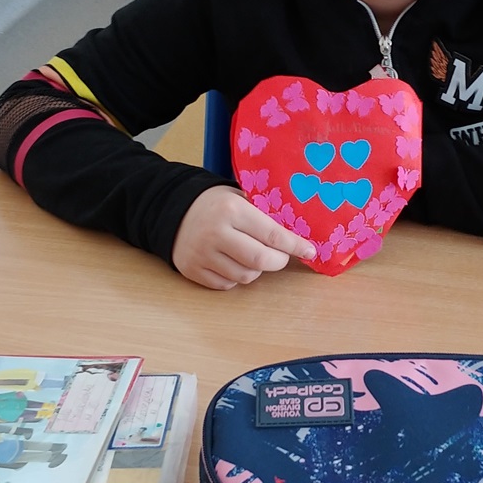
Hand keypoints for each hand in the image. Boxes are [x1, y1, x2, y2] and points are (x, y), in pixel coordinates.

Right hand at [173, 187, 316, 290]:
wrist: (171, 210)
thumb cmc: (215, 204)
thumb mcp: (238, 198)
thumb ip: (262, 215)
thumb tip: (297, 235)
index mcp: (232, 211)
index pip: (273, 235)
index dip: (296, 246)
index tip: (311, 252)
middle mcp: (217, 234)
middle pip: (261, 261)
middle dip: (278, 261)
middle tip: (281, 256)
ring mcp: (203, 255)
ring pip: (246, 276)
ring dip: (256, 270)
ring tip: (252, 255)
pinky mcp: (193, 271)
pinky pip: (227, 284)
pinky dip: (236, 277)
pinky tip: (232, 261)